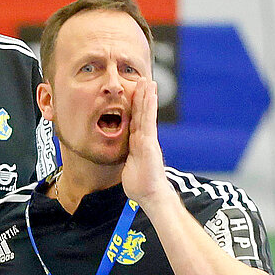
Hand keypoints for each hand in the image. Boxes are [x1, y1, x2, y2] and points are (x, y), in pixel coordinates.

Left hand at [120, 78, 168, 207]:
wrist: (151, 194)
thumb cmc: (141, 186)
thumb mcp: (128, 169)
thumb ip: (127, 161)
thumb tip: (124, 162)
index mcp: (138, 144)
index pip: (135, 121)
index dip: (135, 107)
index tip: (135, 94)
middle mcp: (144, 139)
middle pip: (142, 113)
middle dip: (142, 96)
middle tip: (143, 80)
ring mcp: (148, 138)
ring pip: (146, 113)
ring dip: (147, 96)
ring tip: (148, 80)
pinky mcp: (149, 141)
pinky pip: (148, 120)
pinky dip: (149, 105)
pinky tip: (150, 93)